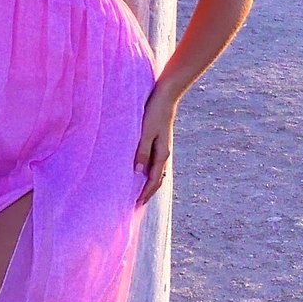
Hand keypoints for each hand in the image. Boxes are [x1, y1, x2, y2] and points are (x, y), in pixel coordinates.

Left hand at [134, 85, 178, 203]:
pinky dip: (151, 173)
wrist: (166, 97)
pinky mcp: (160, 143)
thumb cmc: (154, 113)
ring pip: (158, 172)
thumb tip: (138, 172)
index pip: (153, 180)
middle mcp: (165, 154)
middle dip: (149, 192)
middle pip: (157, 179)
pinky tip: (144, 172)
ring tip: (141, 192)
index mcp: (162, 154)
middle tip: (138, 204)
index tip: (137, 204)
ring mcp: (163, 149)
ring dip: (150, 184)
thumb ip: (142, 151)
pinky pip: (156, 164)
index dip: (145, 193)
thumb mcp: (146, 132)